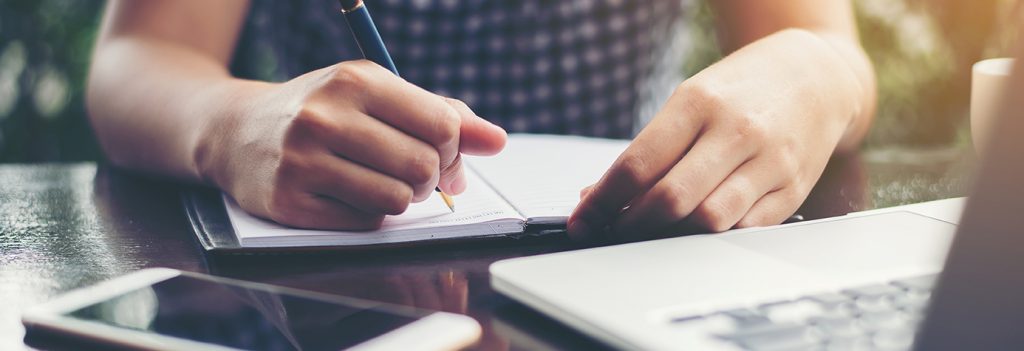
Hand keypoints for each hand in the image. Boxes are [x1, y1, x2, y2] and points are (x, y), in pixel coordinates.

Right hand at [199, 60, 506, 229]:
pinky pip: (364, 223)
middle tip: (414, 175)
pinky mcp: (289, 201)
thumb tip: (496, 141)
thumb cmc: (321, 111)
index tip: (444, 155)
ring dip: (401, 199)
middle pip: (423, 165)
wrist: (236, 132)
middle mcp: (326, 115)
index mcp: (356, 80)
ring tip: (380, 182)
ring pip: (398, 199)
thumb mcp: (375, 95)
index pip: (441, 124)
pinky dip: (369, 215)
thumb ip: (440, 113)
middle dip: (430, 178)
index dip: (455, 148)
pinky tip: (348, 195)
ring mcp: (303, 160)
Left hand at [568, 29, 870, 240]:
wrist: (818, 77)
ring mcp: (768, 162)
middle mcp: (735, 131)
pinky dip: (711, 241)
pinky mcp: (792, 189)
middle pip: (671, 199)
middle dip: (631, 226)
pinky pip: (744, 231)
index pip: (637, 164)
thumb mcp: (690, 100)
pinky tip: (693, 235)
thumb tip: (599, 195)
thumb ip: (650, 148)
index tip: (582, 220)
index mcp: (699, 103)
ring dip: (670, 238)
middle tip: (614, 232)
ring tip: (650, 235)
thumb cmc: (741, 90)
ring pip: (709, 221)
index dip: (601, 201)